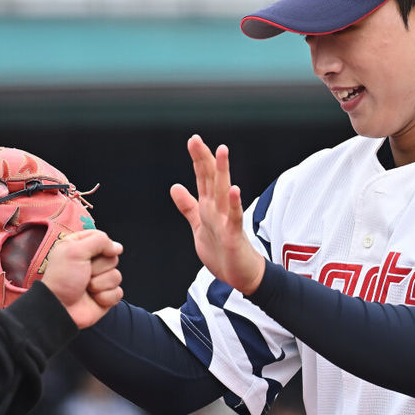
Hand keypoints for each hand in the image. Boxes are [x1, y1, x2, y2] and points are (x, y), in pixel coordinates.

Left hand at [41, 229, 123, 328]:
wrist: (59, 308)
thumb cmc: (62, 279)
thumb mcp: (75, 250)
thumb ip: (99, 241)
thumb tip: (118, 247)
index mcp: (80, 248)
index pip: (102, 239)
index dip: (102, 246)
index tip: (91, 254)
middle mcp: (91, 263)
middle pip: (112, 258)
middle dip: (99, 267)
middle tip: (84, 274)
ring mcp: (99, 280)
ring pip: (116, 276)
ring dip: (100, 284)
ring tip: (86, 288)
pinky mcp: (105, 296)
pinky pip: (118, 293)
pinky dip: (105, 297)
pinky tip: (93, 299)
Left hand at [170, 135, 265, 295]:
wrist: (240, 275)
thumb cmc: (222, 250)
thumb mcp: (199, 225)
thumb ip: (188, 206)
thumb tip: (174, 186)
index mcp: (209, 206)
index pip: (203, 178)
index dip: (198, 159)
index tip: (193, 140)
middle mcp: (218, 209)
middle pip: (211, 179)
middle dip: (204, 159)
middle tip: (195, 139)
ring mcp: (228, 220)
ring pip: (223, 192)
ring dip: (223, 172)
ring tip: (221, 152)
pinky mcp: (234, 234)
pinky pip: (234, 217)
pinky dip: (234, 203)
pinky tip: (233, 189)